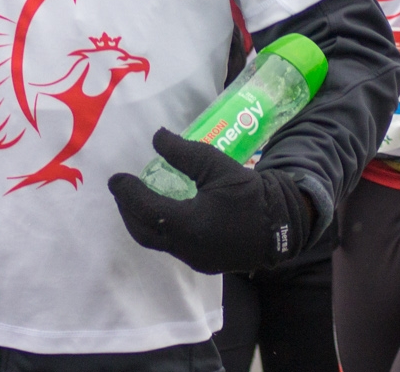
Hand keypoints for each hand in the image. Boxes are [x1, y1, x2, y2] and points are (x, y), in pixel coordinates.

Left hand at [108, 128, 313, 274]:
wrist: (283, 225)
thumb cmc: (250, 194)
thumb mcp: (216, 165)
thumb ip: (183, 152)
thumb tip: (157, 137)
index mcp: (187, 224)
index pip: (144, 208)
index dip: (126, 192)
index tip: (116, 177)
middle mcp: (186, 248)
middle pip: (143, 231)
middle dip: (127, 210)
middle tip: (121, 189)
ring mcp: (195, 259)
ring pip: (157, 241)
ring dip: (142, 221)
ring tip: (137, 199)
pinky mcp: (204, 262)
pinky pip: (173, 246)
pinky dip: (160, 228)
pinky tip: (163, 212)